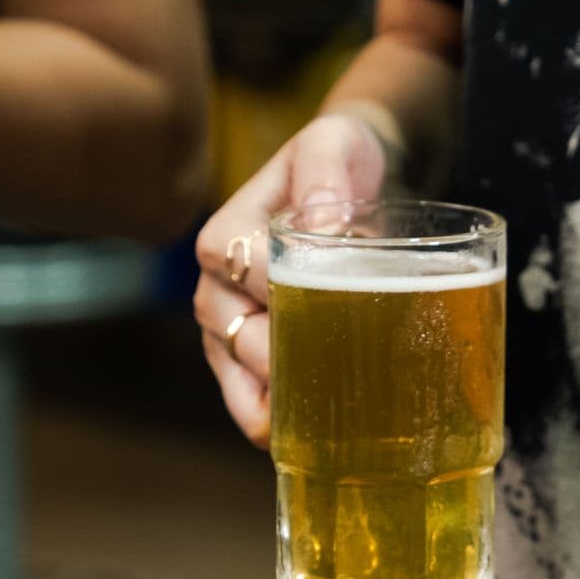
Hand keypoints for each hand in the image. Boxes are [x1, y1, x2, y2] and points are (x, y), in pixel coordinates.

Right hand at [192, 110, 392, 445]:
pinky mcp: (252, 346)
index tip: (326, 301)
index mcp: (230, 227)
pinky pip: (246, 388)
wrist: (359, 180)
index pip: (239, 264)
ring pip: (234, 367)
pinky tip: (292, 435)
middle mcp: (220, 278)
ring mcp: (231, 317)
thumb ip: (325, 170)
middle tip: (328, 382)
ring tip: (300, 428)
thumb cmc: (343, 157)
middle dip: (275, 358)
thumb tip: (323, 221)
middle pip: (232, 328)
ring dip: (266, 398)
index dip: (277, 287)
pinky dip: (267, 412)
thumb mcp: (336, 143)